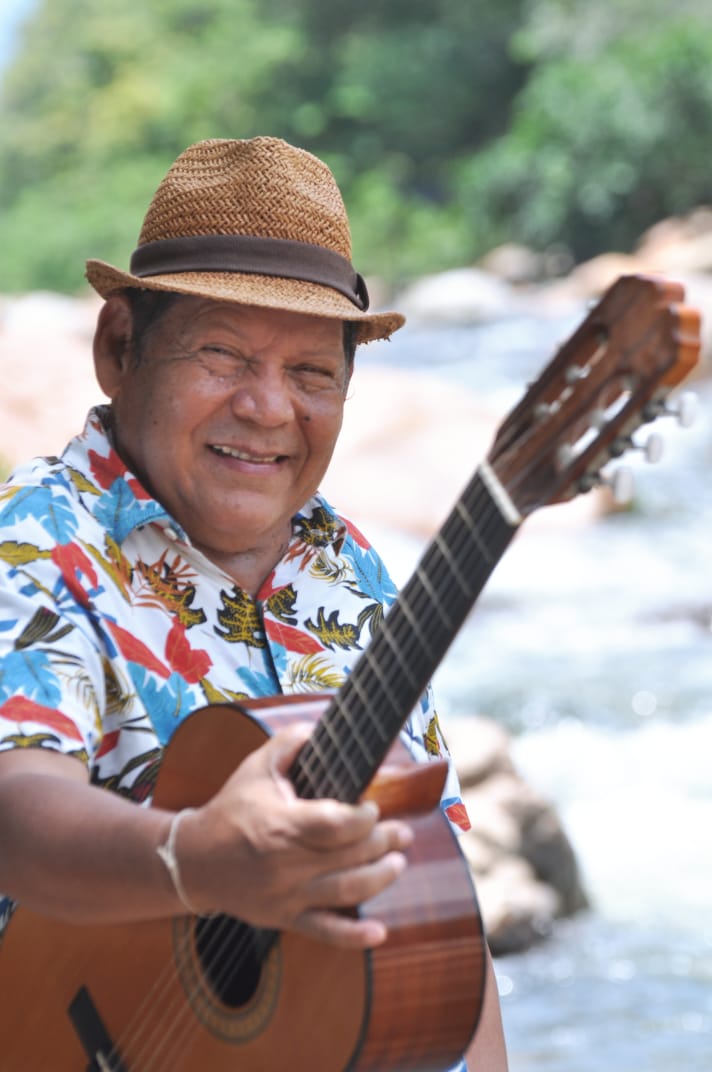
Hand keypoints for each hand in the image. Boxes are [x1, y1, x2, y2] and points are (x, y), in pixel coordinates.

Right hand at [178, 724, 413, 947]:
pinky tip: (379, 932)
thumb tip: (320, 728)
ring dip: (380, 876)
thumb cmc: (231, 808)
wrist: (195, 860)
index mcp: (280, 824)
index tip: (372, 807)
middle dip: (383, 842)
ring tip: (398, 862)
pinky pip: (323, 931)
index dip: (363, 817)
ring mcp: (287, 894)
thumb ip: (290, 743)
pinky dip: (353, 936)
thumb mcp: (256, 767)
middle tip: (402, 832)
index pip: (334, 824)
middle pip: (348, 855)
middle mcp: (285, 863)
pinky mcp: (285, 917)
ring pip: (346, 890)